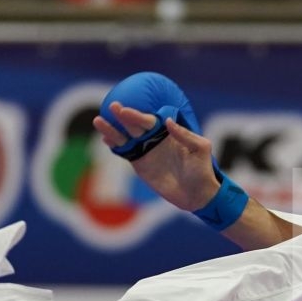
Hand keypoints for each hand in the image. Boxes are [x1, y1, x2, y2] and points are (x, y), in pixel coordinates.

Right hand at [91, 102, 221, 212]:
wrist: (196, 194)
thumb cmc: (202, 170)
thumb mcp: (200, 148)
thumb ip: (184, 135)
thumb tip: (167, 121)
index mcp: (168, 132)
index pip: (149, 120)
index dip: (137, 115)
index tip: (125, 109)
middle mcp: (154, 139)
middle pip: (134, 125)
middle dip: (122, 116)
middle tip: (112, 106)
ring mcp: (145, 151)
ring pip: (125, 137)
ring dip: (112, 129)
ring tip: (98, 120)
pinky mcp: (139, 165)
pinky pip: (125, 153)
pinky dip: (115, 145)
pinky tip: (105, 140)